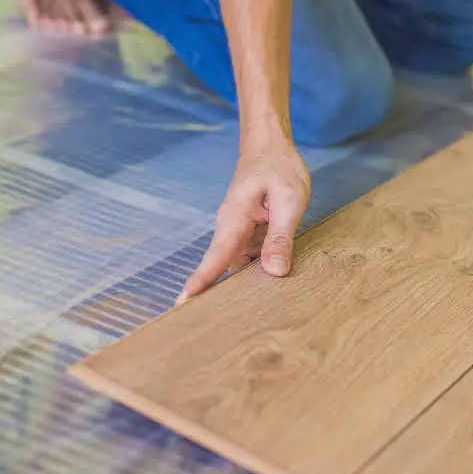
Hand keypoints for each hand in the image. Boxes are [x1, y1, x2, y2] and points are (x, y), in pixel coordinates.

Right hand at [178, 135, 310, 303]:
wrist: (269, 145)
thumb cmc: (278, 167)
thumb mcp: (288, 200)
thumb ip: (280, 236)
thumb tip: (274, 271)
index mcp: (235, 218)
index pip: (216, 256)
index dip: (201, 280)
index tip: (184, 302)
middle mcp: (231, 229)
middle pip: (221, 268)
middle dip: (215, 295)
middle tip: (209, 328)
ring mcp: (239, 233)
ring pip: (238, 266)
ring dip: (243, 286)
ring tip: (246, 318)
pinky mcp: (249, 235)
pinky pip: (250, 259)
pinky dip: (257, 272)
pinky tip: (269, 288)